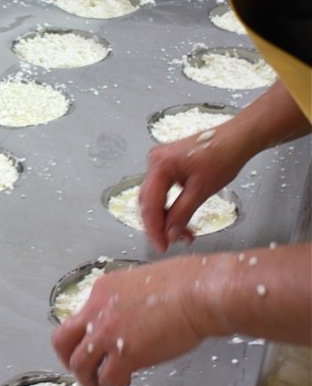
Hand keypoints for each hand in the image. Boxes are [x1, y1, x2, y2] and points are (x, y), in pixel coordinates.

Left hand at [51, 257, 206, 385]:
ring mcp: (108, 332)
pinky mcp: (126, 353)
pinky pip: (107, 378)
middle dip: (68, 358)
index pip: (79, 316)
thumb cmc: (185, 282)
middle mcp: (97, 310)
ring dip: (87, 379)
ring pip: (79, 364)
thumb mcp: (141, 278)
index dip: (85, 334)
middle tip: (80, 368)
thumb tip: (131, 314)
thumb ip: (127, 298)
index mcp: (102, 290)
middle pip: (63, 339)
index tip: (94, 344)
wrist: (199, 292)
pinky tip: (123, 385)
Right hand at [139, 132, 243, 251]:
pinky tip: (181, 219)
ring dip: (166, 217)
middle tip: (171, 243)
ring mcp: (159, 162)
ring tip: (182, 234)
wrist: (237, 139)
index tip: (161, 246)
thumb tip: (169, 235)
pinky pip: (162, 191)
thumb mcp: (202, 191)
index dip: (154, 228)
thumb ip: (181, 214)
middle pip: (148, 201)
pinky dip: (170, 207)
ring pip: (155, 198)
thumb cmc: (223, 157)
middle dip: (159, 224)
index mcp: (160, 165)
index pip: (150, 203)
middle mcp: (154, 161)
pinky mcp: (166, 165)